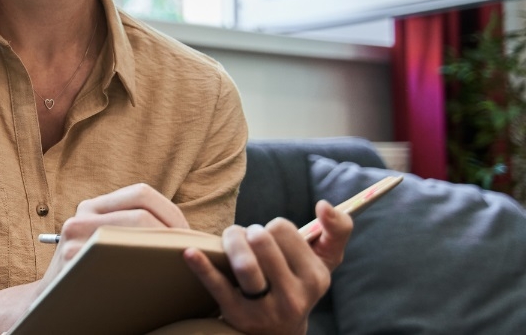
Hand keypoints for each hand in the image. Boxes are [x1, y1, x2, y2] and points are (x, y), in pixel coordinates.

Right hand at [36, 184, 189, 293]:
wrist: (51, 304)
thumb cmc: (92, 274)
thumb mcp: (103, 241)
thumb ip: (131, 227)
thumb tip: (189, 231)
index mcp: (93, 206)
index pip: (142, 193)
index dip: (172, 212)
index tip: (189, 236)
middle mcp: (81, 216)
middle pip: (142, 212)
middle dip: (174, 232)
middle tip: (191, 254)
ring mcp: (76, 238)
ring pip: (135, 232)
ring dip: (166, 248)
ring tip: (180, 263)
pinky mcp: (75, 260)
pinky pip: (122, 257)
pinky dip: (148, 265)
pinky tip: (159, 278)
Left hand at [182, 200, 352, 334]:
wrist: (278, 332)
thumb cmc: (298, 283)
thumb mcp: (325, 261)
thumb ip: (337, 230)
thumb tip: (325, 204)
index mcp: (316, 277)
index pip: (284, 230)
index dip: (272, 228)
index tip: (271, 239)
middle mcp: (294, 296)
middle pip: (262, 241)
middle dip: (249, 232)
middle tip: (247, 239)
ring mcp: (265, 308)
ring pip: (244, 263)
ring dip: (231, 242)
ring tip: (231, 242)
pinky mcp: (238, 315)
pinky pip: (217, 286)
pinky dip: (202, 266)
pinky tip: (190, 252)